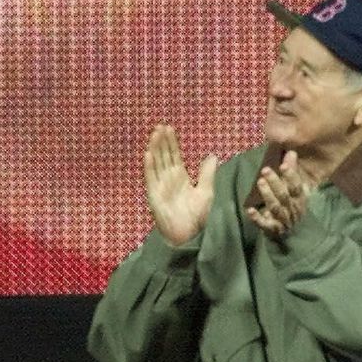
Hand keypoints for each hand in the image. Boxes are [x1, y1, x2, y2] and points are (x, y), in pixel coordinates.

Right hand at [143, 124, 216, 246]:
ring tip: (154, 134)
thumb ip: (207, 174)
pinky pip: (150, 178)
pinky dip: (148, 167)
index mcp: (180, 177)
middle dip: (162, 141)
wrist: (189, 236)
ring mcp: (160, 186)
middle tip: (160, 126)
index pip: (174, 155)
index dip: (171, 142)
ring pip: (156, 163)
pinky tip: (148, 155)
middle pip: (164, 156)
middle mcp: (169, 179)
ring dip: (154, 149)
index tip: (169, 128)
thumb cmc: (198, 217)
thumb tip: (213, 155)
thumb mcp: (206, 192)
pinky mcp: (154, 195)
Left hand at [246, 150, 311, 238]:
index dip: (291, 176)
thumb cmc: (291, 205)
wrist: (292, 235)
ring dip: (268, 195)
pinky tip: (250, 210)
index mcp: (299, 199)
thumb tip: (291, 151)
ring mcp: (283, 221)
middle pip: (284, 195)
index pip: (296, 186)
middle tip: (265, 169)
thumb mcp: (293, 188)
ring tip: (259, 182)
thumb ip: (291, 170)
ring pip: (276, 207)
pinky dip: (257, 218)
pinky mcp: (272, 229)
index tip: (283, 165)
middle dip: (275, 182)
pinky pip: (265, 224)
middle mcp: (292, 210)